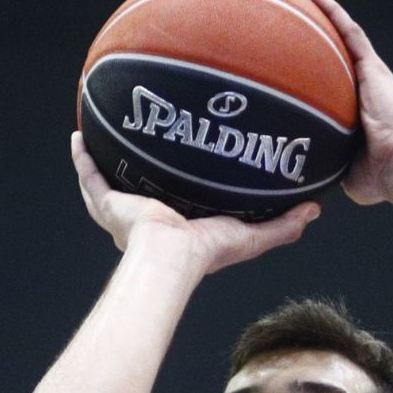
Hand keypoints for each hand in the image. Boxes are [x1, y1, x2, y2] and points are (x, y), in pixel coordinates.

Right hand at [70, 132, 319, 275]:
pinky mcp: (108, 203)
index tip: (187, 165)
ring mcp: (123, 211)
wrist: (170, 257)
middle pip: (140, 190)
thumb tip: (314, 210)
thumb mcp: (252, 236)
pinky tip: (78, 137)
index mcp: (176, 227)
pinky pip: (90, 177)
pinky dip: (81, 158)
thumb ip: (283, 226)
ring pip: (109, 183)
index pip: (178, 203)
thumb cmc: (207, 254)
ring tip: (104, 135)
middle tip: (145, 144)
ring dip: (105, 161)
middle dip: (139, 170)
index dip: (182, 187)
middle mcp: (146, 219)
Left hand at [308, 0, 392, 206]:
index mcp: (365, 109)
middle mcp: (370, 87)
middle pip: (344, 53)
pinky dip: (335, 13)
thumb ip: (331, 164)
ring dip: (328, 15)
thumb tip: (313, 177)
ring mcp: (373, 76)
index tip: (306, 58)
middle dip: (326, 35)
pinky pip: (351, 33)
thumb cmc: (382, 177)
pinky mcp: (373, 69)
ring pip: (347, 36)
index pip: (342, 81)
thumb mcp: (348, 170)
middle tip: (303, 18)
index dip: (326, 67)